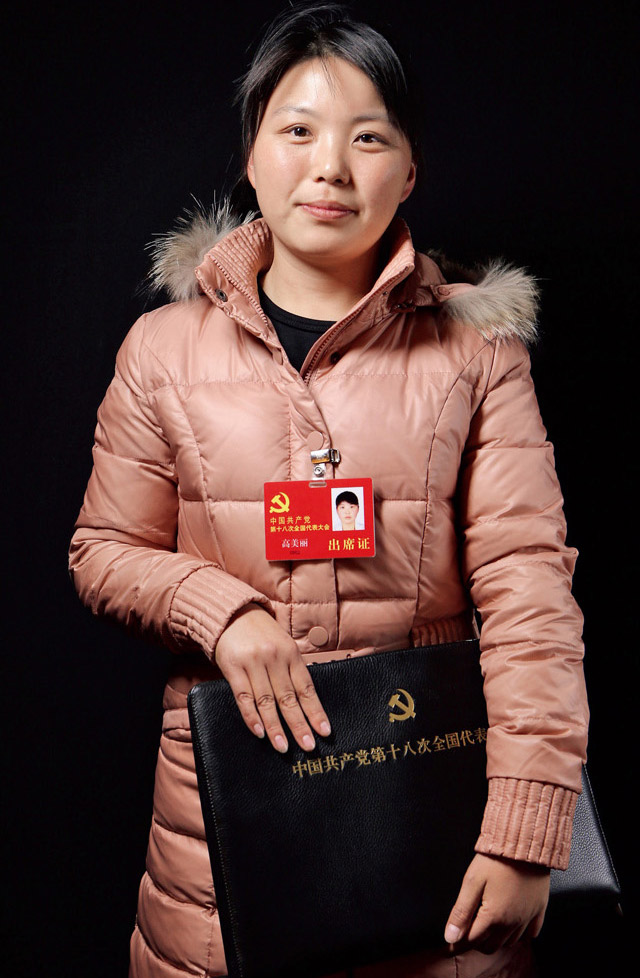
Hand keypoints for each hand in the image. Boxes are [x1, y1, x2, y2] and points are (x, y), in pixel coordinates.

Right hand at [214, 603, 331, 753]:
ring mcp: (254, 663)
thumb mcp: (283, 644)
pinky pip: (244, 697)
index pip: (306, 688)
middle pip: (289, 698)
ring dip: (276, 727)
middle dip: (299, 725)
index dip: (316, 711)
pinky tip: (259, 731)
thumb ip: (291, 669)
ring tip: (283, 747)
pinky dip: (252, 716)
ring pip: (267, 701)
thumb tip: (305, 702)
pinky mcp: (234, 667)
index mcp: (291, 653)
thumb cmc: (261, 633)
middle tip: (308, 746)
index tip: (324, 731)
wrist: (232, 613)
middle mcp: (274, 658)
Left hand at [444, 853, 549, 953]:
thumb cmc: (496, 859)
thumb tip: (450, 937)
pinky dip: (519, 935)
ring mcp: (528, 917)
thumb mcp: (472, 881)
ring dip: (496, 939)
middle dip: (476, 942)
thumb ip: (461, 912)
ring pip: (509, 942)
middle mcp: (512, 923)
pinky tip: (511, 925)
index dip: (458, 942)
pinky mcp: (539, 909)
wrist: (525, 843)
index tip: (450, 941)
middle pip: (491, 946)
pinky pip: (530, 934)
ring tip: (486, 926)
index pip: (472, 941)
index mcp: (494, 917)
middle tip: (467, 931)